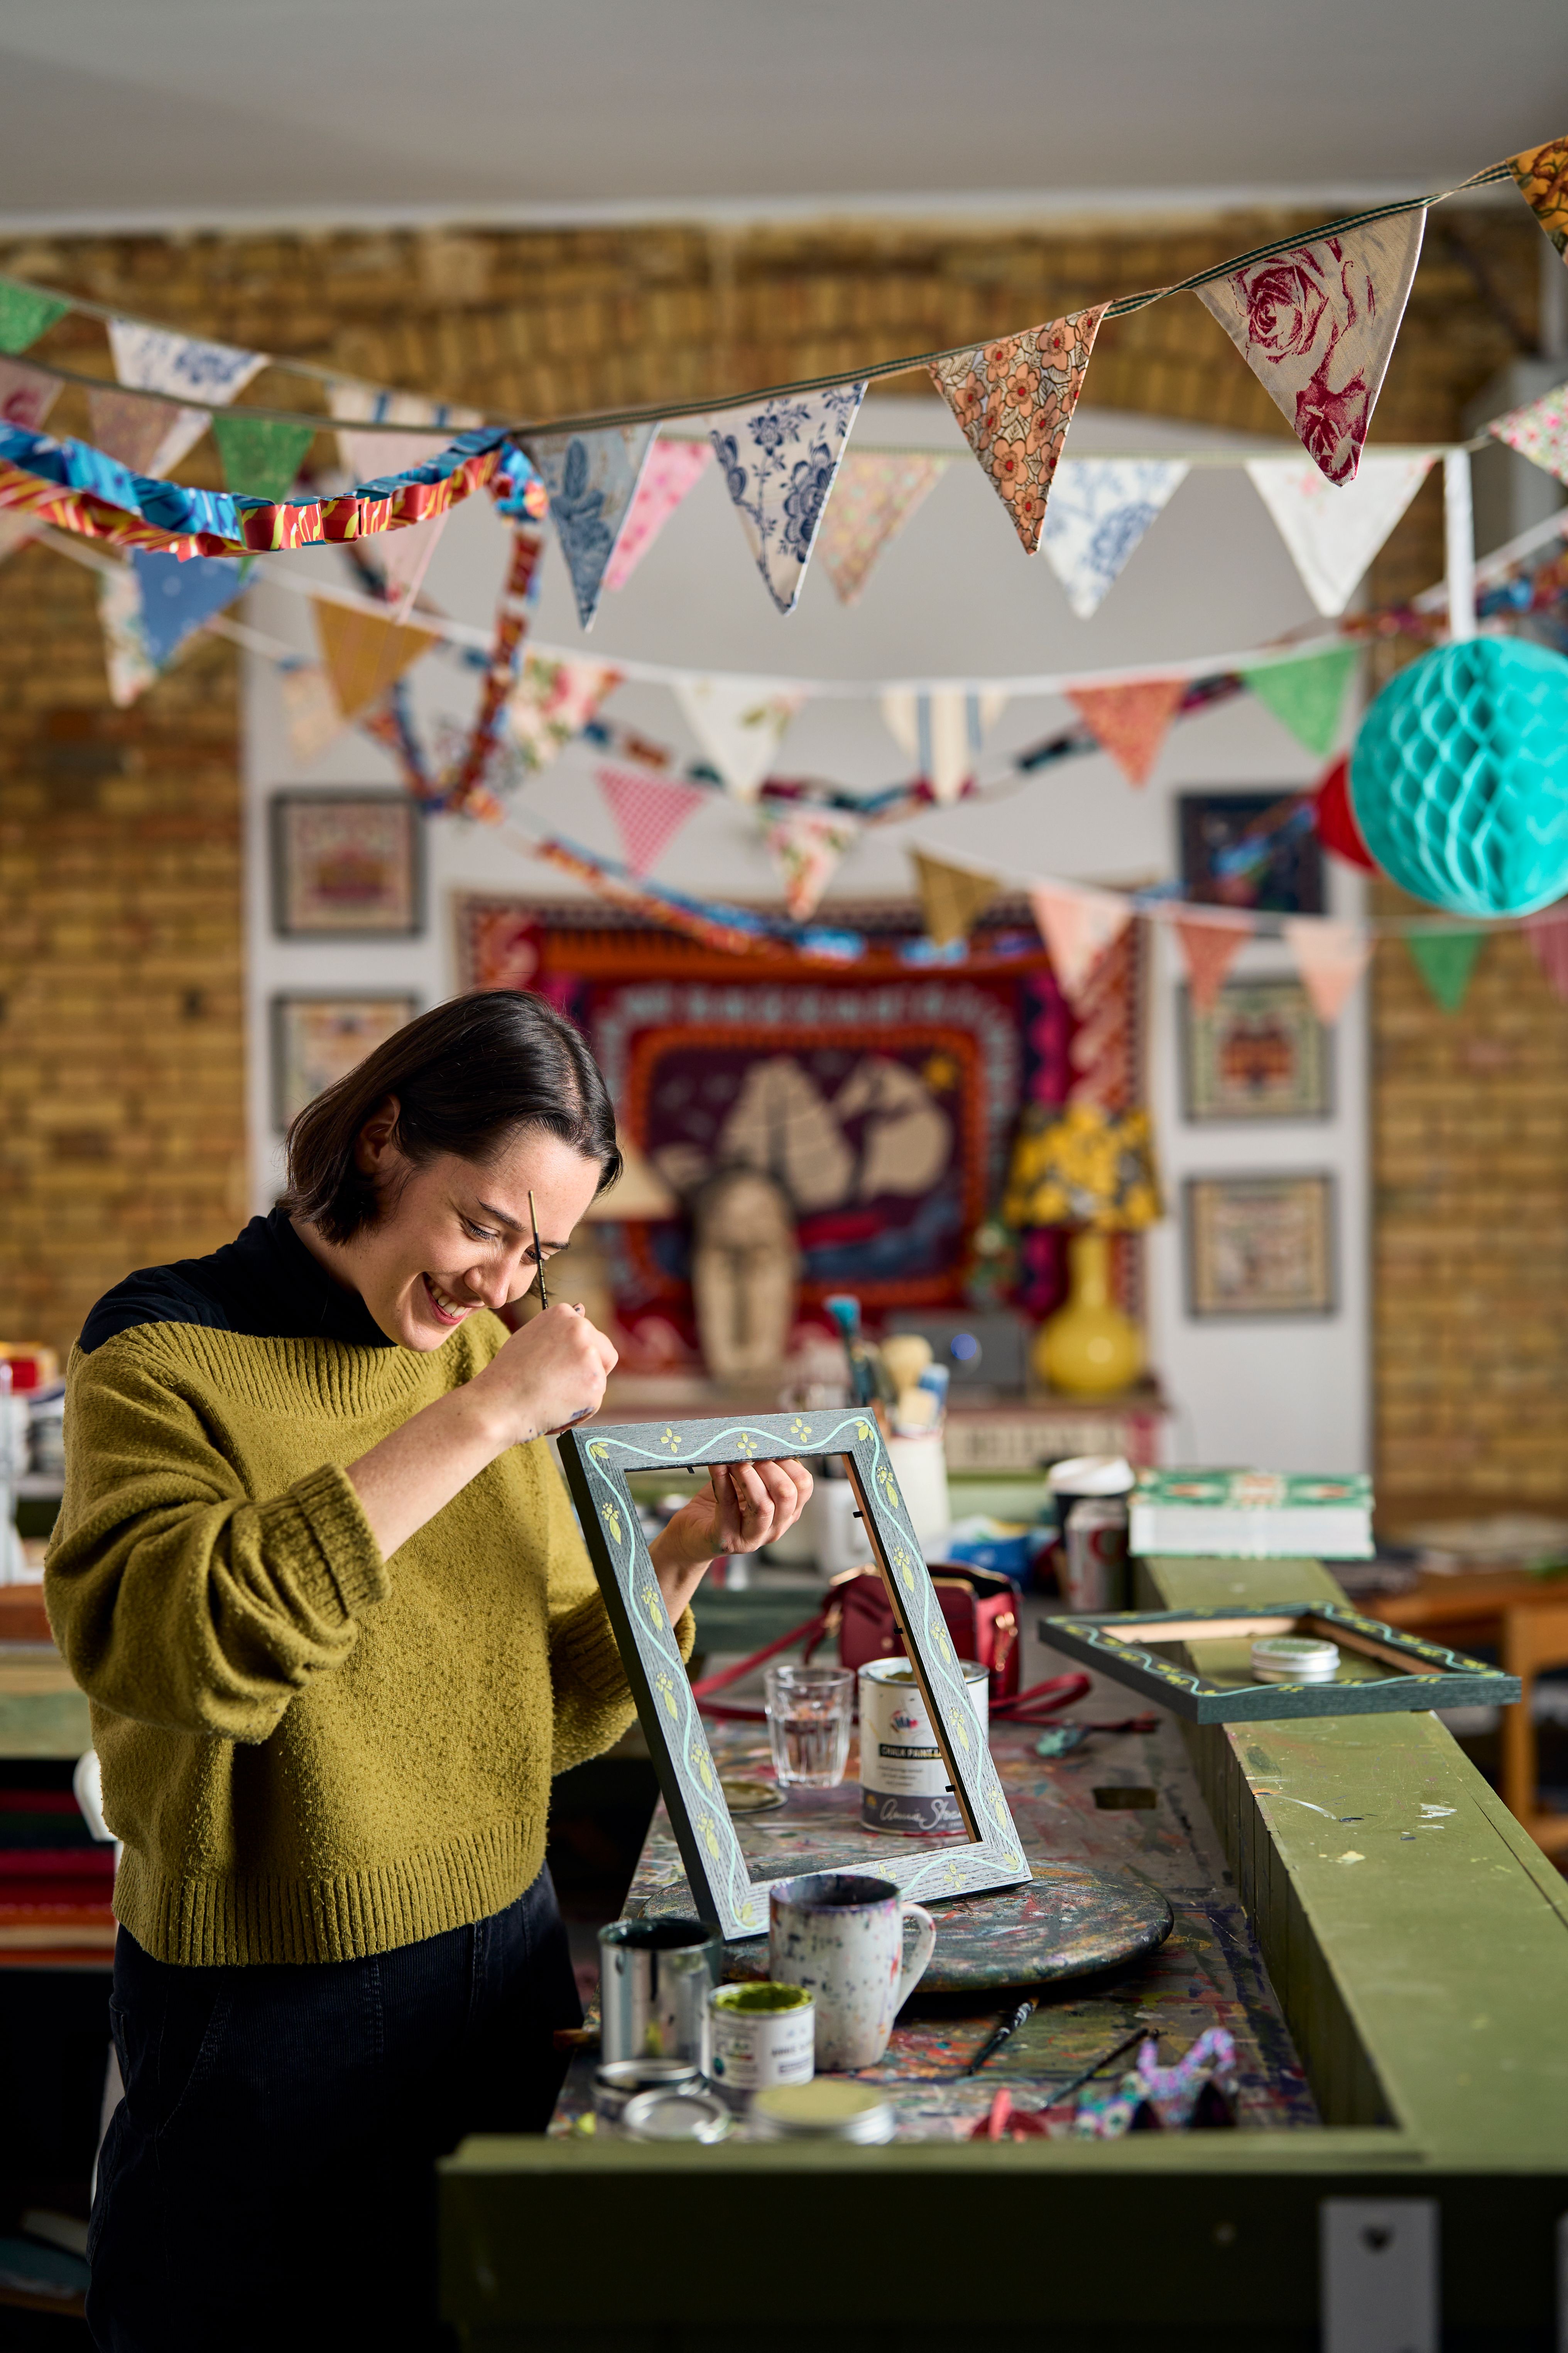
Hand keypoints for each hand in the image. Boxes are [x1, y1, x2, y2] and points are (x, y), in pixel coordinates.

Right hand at [470, 1302, 617, 1446]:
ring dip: (581, 1392)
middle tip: (558, 1385)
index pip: (589, 1335)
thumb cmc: (508, 1375)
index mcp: (563, 1313)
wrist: (497, 1404)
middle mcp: (580, 1328)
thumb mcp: (531, 1338)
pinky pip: (594, 1402)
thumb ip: (559, 1329)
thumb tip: (582, 1308)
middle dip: (589, 1372)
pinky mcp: (595, 1385)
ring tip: (550, 1397)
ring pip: (599, 1379)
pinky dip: (579, 1410)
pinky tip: (554, 1408)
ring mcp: (589, 1356)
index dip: (574, 1356)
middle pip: (606, 1354)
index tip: (555, 1366)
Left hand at [648, 1458, 813, 1621]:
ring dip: (748, 1475)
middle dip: (770, 1467)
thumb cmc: (723, 1505)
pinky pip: (727, 1504)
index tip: (772, 1447)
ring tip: (736, 1461)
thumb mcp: (748, 1485)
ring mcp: (751, 1538)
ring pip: (763, 1505)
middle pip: (787, 1495)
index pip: (803, 1487)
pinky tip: (717, 1465)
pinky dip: (721, 1479)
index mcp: (786, 1514)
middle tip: (753, 1453)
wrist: (692, 1535)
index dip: (790, 1463)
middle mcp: (774, 1529)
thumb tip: (763, 1435)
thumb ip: (761, 1467)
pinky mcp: (726, 1539)